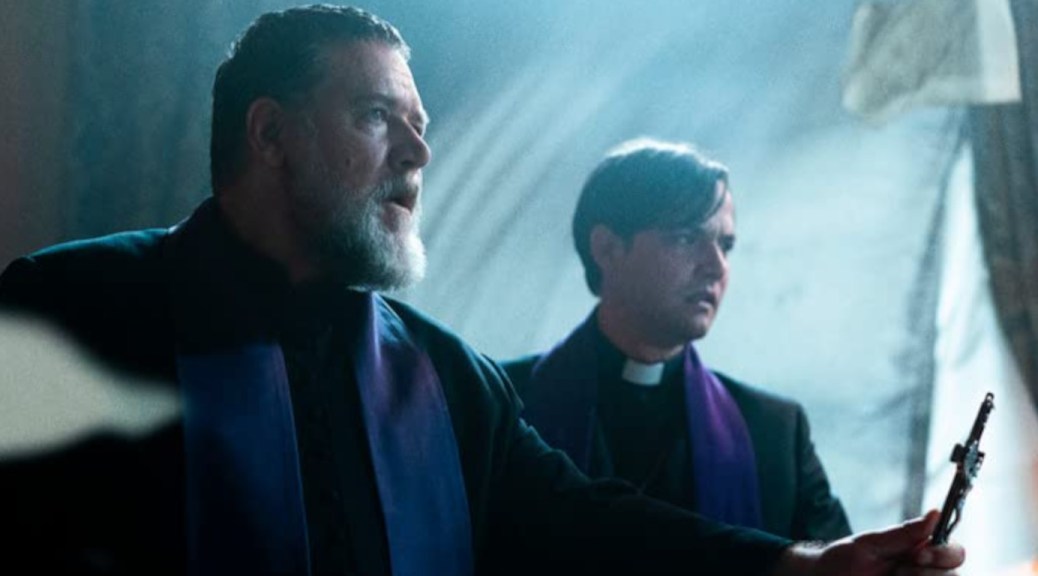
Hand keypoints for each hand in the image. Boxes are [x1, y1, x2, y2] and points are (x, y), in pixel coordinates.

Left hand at [775, 509, 965, 575]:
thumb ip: (903, 533)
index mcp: (921, 553)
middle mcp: (926, 573)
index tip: (918, 555)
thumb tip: (936, 512)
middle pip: (955, 575)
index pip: (955, 553)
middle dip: (929, 574)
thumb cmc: (843, 560)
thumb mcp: (869, 544)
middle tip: (899, 571)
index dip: (944, 554)